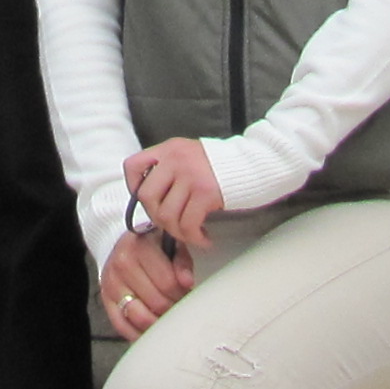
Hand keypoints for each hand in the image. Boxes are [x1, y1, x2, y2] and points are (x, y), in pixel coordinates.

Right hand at [99, 229, 193, 341]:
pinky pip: (122, 326)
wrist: (121, 247)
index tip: (187, 295)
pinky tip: (151, 330)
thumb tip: (187, 282)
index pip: (167, 282)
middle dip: (172, 309)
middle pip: (156, 302)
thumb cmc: (152, 248)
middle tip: (179, 308)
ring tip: (167, 318)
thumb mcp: (171, 246)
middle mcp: (122, 265)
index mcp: (140, 247)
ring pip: (140, 317)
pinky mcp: (105, 300)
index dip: (182, 293)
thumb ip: (182, 263)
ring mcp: (111, 285)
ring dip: (158, 323)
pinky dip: (138, 333)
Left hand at [122, 137, 224, 254]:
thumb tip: (152, 199)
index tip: (148, 202)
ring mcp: (190, 175)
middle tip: (172, 224)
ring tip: (191, 234)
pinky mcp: (206, 192)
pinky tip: (204, 239)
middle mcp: (176, 159)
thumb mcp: (190, 155)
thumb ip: (170, 169)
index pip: (133, 166)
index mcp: (169, 149)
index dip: (133, 188)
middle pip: (147, 196)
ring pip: (166, 215)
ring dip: (178, 232)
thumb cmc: (224, 165)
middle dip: (156, 217)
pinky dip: (194, 238)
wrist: (257, 161)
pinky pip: (188, 224)